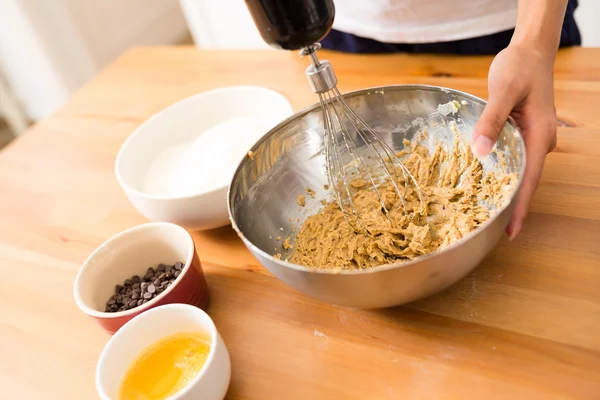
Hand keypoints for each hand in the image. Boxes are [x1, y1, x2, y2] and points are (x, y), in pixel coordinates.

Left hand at [471, 44, 556, 239]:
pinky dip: (498, 174)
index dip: (518, 207)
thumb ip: (491, 121)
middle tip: (490, 231)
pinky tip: (482, 185)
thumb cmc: (518, 68)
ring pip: (517, 172)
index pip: (529, 180)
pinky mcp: (520, 136)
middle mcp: (539, 143)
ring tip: (484, 215)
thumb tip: (479, 152)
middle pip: (524, 182)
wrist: (530, 52)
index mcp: (539, 136)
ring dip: (503, 192)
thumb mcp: (502, 91)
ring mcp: (531, 141)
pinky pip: (510, 160)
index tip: (510, 232)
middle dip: (509, 206)